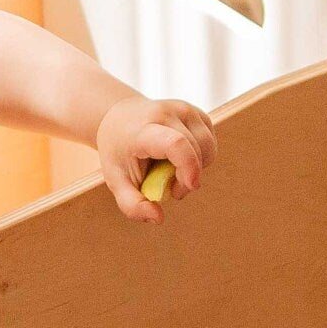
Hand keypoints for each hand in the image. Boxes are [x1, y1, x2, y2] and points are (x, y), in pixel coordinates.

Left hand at [96, 96, 216, 221]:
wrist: (119, 117)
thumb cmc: (118, 152)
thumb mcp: (116, 181)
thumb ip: (132, 204)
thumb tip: (158, 218)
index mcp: (144, 129)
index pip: (176, 144)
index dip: (189, 167)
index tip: (189, 186)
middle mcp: (167, 113)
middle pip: (196, 150)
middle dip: (188, 178)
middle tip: (169, 187)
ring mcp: (184, 109)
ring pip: (208, 147)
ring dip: (196, 168)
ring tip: (174, 172)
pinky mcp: (196, 112)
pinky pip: (210, 142)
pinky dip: (201, 157)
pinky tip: (181, 158)